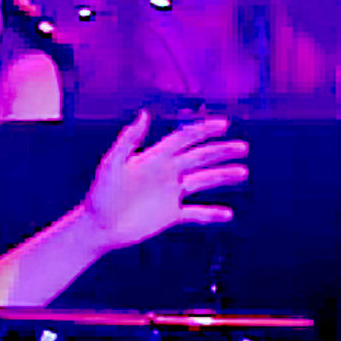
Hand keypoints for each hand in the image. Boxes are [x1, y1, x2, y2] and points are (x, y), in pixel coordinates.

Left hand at [82, 112, 247, 251]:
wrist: (98, 226)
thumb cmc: (100, 195)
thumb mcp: (111, 165)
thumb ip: (128, 140)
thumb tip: (144, 114)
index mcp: (154, 158)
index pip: (183, 139)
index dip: (202, 130)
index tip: (223, 124)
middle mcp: (166, 173)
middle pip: (199, 158)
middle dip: (220, 151)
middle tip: (242, 147)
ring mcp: (170, 194)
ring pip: (202, 181)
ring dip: (222, 176)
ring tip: (242, 172)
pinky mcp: (170, 214)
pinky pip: (196, 213)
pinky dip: (211, 214)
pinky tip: (228, 214)